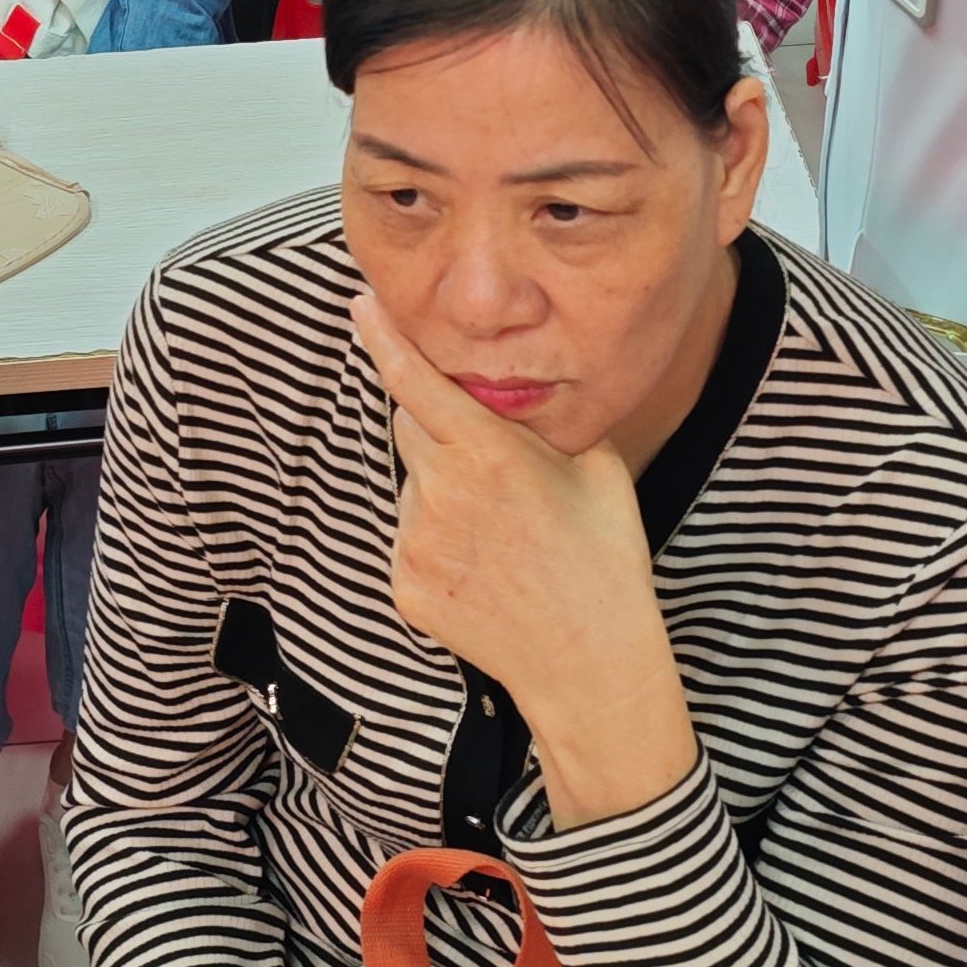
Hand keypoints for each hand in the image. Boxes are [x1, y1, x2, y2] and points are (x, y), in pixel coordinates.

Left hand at [351, 292, 697, 824]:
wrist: (590, 660)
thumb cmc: (604, 557)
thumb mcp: (593, 466)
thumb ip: (539, 422)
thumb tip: (513, 394)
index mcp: (489, 451)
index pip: (416, 380)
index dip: (384, 338)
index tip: (362, 306)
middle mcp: (441, 491)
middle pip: (409, 425)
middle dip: (437, 425)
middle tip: (488, 460)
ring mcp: (417, 542)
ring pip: (413, 484)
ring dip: (442, 488)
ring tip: (501, 531)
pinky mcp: (405, 584)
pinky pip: (410, 536)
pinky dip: (437, 538)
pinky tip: (485, 566)